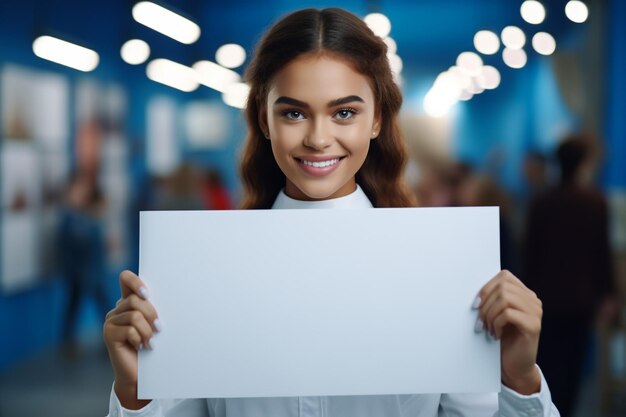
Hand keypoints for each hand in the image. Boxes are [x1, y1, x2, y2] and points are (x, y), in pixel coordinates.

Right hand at [103, 270, 159, 408]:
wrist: (139, 373)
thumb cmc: (151, 346)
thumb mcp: (153, 324)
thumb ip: (152, 309)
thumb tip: (164, 296)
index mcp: (128, 302)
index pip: (125, 278)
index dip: (135, 282)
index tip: (147, 294)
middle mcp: (117, 309)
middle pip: (136, 300)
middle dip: (151, 314)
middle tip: (159, 328)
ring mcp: (110, 321)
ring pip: (134, 315)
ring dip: (147, 330)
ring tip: (151, 341)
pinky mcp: (108, 334)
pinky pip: (129, 329)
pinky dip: (140, 339)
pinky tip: (142, 347)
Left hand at [477, 270, 541, 394]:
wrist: (514, 365)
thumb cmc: (503, 338)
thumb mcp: (496, 314)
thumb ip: (492, 298)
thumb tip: (473, 287)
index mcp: (525, 294)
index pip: (504, 276)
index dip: (486, 288)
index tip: (476, 304)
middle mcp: (533, 300)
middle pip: (503, 286)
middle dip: (486, 303)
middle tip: (480, 320)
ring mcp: (536, 312)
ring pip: (505, 298)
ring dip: (490, 314)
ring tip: (487, 328)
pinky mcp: (533, 326)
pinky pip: (508, 314)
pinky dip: (496, 323)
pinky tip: (495, 334)